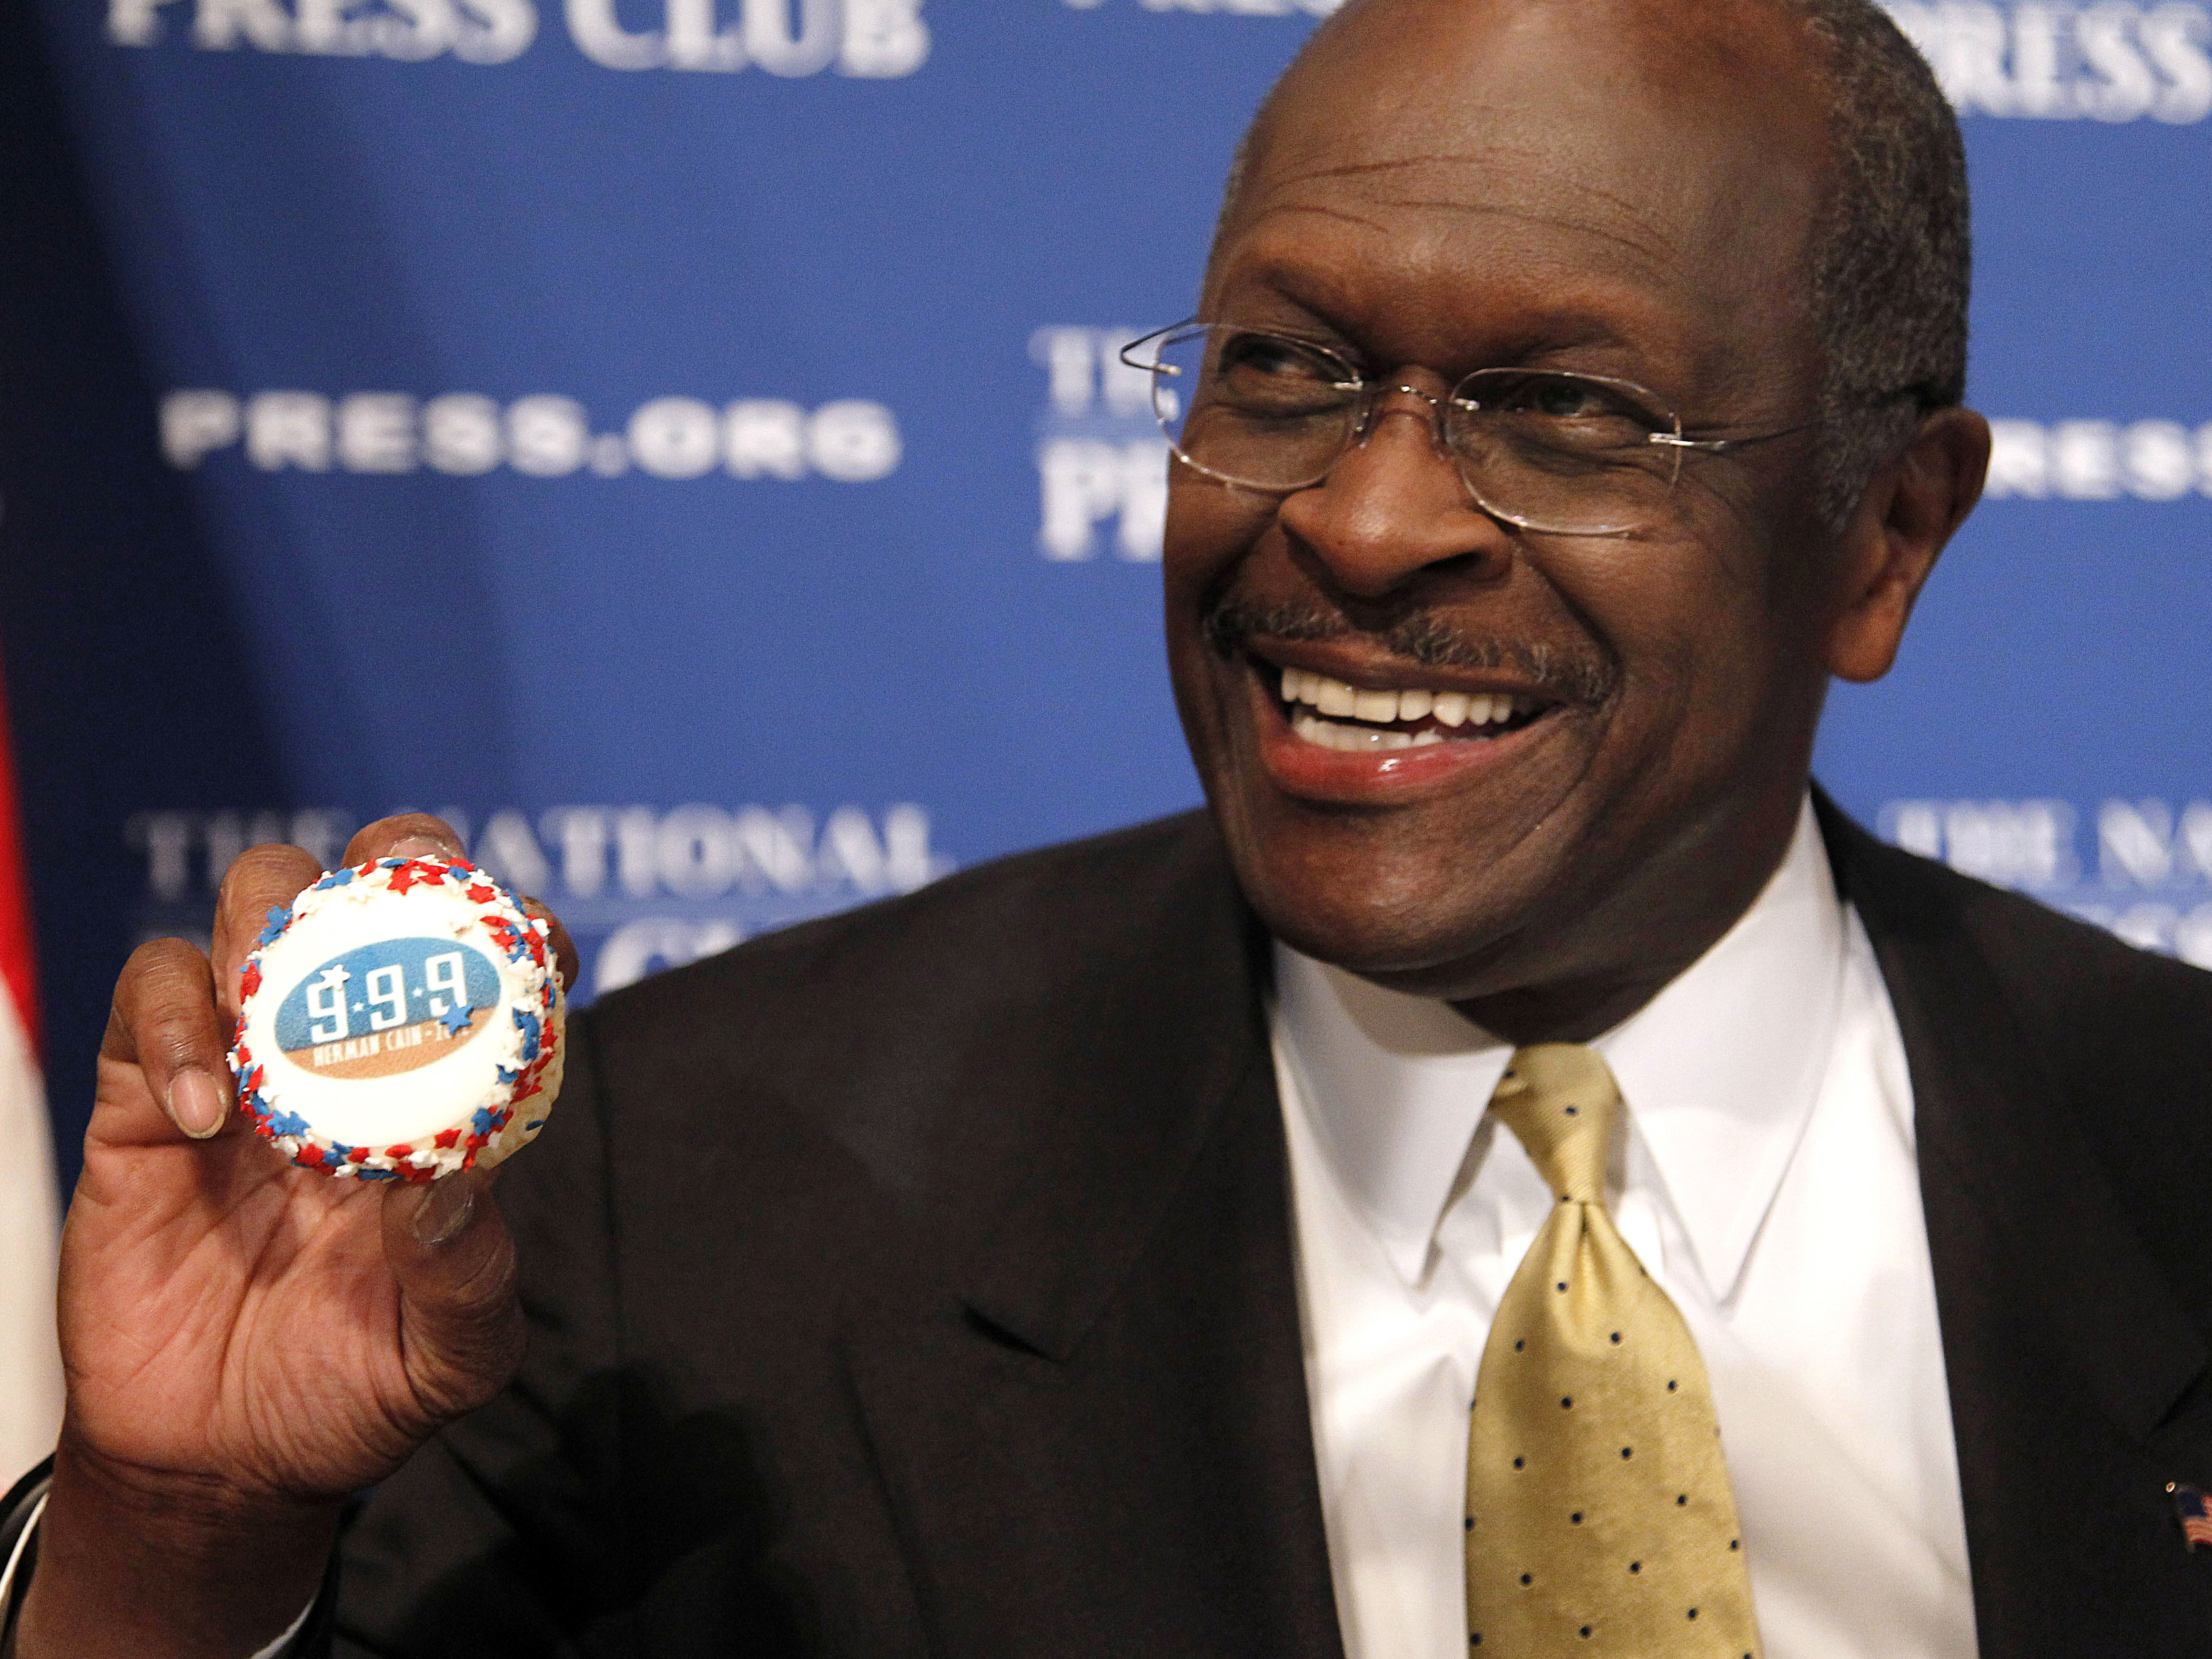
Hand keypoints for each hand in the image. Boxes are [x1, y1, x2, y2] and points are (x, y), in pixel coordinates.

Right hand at [16, 816, 577, 1658]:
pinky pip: (148, 1003)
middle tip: (397, 885)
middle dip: (393, 857)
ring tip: (268, 996)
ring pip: (253, 912)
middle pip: (369, 892)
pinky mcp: (143, 1097)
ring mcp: (245, 1063)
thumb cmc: (352, 1390)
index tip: (533, 935)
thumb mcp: (447, 1360)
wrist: (220, 1459)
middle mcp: (349, 1054)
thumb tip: (453, 1187)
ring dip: (266, 921)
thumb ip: (467, 1283)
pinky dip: (175, 1028)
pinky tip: (204, 1113)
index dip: (514, 928)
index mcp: (438, 1094)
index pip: (487, 967)